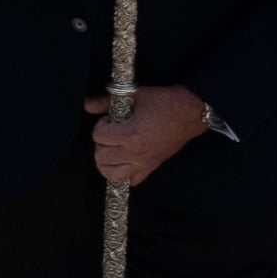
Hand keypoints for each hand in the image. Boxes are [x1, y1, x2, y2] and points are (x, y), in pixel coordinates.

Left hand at [87, 84, 211, 186]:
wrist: (190, 112)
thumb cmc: (164, 102)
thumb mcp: (134, 95)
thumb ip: (106, 101)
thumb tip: (86, 105)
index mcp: (131, 134)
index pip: (98, 136)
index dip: (101, 125)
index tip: (110, 120)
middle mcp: (135, 153)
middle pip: (101, 157)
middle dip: (101, 143)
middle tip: (111, 133)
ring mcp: (144, 163)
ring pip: (112, 175)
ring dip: (107, 162)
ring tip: (112, 149)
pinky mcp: (151, 167)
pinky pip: (131, 181)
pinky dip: (124, 174)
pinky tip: (125, 160)